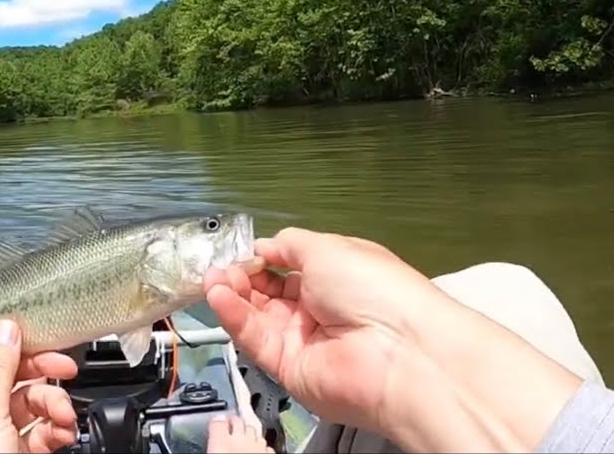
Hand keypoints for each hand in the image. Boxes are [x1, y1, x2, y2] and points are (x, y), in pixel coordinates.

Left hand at [0, 319, 79, 453]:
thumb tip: (6, 326)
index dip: (8, 339)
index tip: (38, 334)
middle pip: (7, 373)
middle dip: (40, 374)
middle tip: (66, 370)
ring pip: (26, 403)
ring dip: (52, 405)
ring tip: (65, 416)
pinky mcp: (6, 453)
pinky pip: (34, 431)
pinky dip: (52, 429)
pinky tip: (63, 432)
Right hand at [202, 227, 445, 436]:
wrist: (399, 351)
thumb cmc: (379, 292)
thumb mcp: (328, 247)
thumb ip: (288, 245)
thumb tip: (264, 245)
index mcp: (333, 278)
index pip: (284, 268)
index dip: (259, 258)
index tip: (239, 251)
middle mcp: (318, 310)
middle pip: (264, 293)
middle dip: (239, 276)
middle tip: (220, 266)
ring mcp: (303, 340)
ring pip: (254, 316)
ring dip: (230, 295)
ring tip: (213, 279)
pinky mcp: (289, 369)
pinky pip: (254, 340)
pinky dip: (233, 317)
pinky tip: (220, 297)